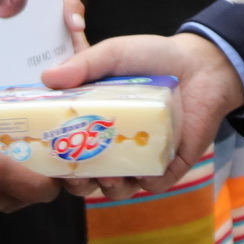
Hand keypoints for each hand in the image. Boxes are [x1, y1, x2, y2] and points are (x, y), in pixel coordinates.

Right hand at [38, 31, 243, 196]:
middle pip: (88, 176)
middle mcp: (113, 144)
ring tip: (109, 178)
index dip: (52, 160)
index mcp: (92, 121)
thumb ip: (83, 65)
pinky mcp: (169, 164)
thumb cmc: (152, 57)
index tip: (43, 161)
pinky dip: (146, 181)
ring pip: (119, 187)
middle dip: (77, 183)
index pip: (65, 147)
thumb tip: (47, 77)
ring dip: (109, 188)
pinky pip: (154, 183)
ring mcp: (141, 156)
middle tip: (75, 177)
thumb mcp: (113, 55)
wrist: (199, 64)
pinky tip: (140, 173)